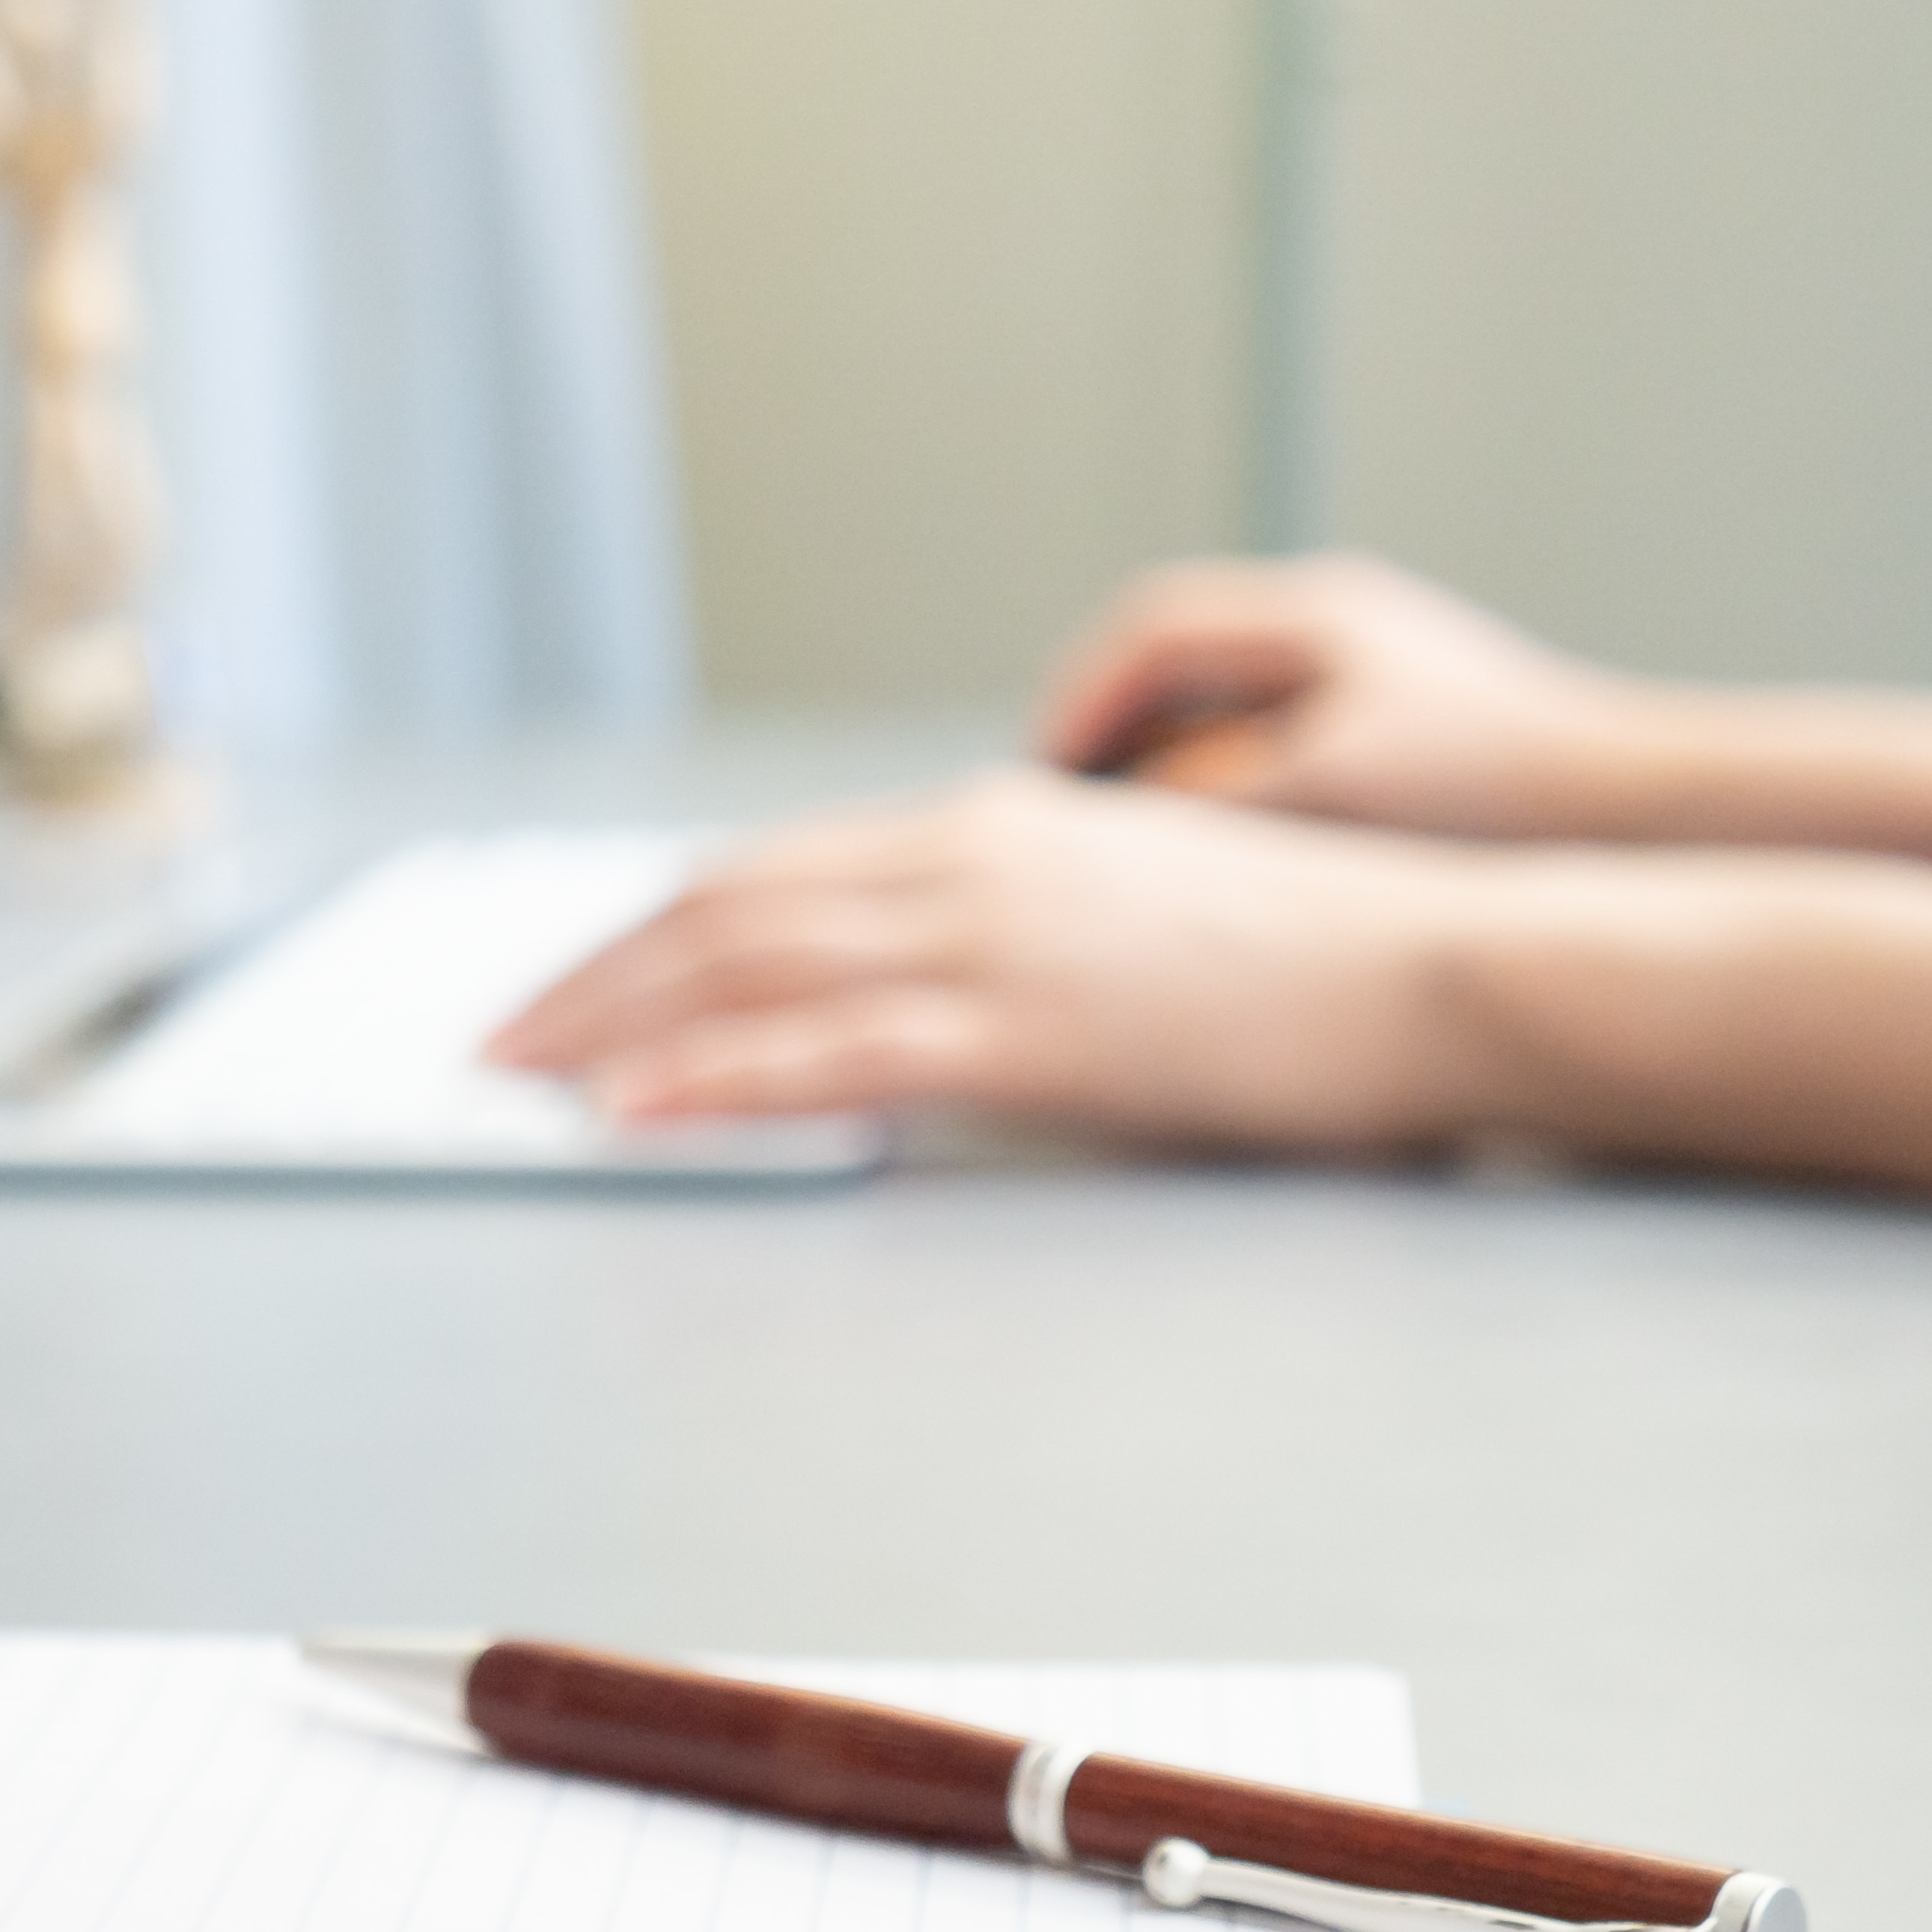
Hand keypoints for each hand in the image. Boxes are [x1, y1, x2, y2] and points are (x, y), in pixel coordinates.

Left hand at [486, 771, 1495, 1144]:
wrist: (1436, 961)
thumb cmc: (1307, 956)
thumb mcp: (1133, 910)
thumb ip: (1016, 926)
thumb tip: (923, 979)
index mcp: (990, 821)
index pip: (767, 869)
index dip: (645, 930)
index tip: (566, 985)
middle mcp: (970, 853)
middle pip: (724, 905)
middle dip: (591, 977)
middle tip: (495, 1041)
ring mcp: (996, 935)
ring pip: (749, 966)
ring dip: (614, 1027)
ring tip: (522, 1078)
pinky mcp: (1031, 1026)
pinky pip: (831, 1052)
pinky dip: (713, 1079)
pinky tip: (634, 1110)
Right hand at [1033, 552, 1658, 838]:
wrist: (1636, 812)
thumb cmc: (1491, 790)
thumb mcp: (1324, 789)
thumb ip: (1206, 797)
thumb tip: (1115, 820)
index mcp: (1314, 614)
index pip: (1149, 631)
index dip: (1080, 704)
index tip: (1041, 778)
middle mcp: (1340, 634)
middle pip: (1180, 672)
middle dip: (1115, 743)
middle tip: (1069, 819)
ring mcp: (1374, 684)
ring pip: (1229, 721)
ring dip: (1174, 780)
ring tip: (1135, 855)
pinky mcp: (1404, 745)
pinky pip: (1280, 763)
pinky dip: (1234, 809)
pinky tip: (1230, 880)